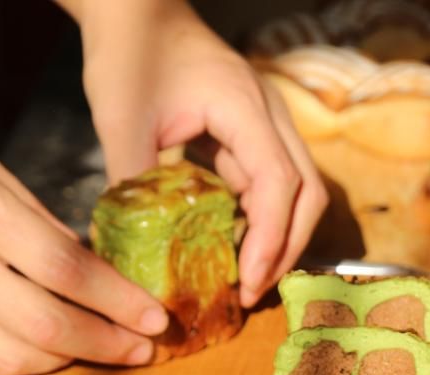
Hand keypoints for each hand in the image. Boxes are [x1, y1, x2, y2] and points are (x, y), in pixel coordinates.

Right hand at [0, 109, 169, 374]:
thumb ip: (25, 204)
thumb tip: (77, 247)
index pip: (69, 273)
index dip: (120, 301)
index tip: (154, 314)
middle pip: (53, 328)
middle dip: (111, 344)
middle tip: (146, 347)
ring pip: (19, 357)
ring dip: (73, 361)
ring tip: (108, 351)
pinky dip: (27, 358)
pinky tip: (51, 348)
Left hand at [69, 0, 327, 306]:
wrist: (137, 13)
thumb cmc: (129, 55)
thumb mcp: (121, 119)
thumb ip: (133, 182)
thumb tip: (136, 251)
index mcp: (244, 108)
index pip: (279, 183)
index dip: (269, 239)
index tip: (248, 281)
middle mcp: (270, 117)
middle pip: (309, 193)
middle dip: (287, 248)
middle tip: (253, 291)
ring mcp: (268, 126)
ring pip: (299, 192)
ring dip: (280, 238)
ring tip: (247, 279)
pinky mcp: (254, 136)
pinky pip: (273, 185)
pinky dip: (262, 221)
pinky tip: (235, 247)